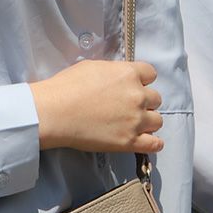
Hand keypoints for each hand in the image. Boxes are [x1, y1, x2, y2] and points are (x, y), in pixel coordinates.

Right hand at [29, 60, 163, 153]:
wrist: (55, 113)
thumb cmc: (66, 88)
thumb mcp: (93, 67)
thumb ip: (113, 72)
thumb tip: (117, 79)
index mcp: (129, 74)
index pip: (150, 74)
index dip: (141, 81)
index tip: (131, 88)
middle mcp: (137, 96)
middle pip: (155, 99)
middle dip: (144, 102)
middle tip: (128, 108)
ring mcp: (135, 120)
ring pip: (157, 121)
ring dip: (147, 122)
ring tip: (133, 125)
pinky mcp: (129, 142)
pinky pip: (154, 144)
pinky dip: (153, 144)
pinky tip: (145, 142)